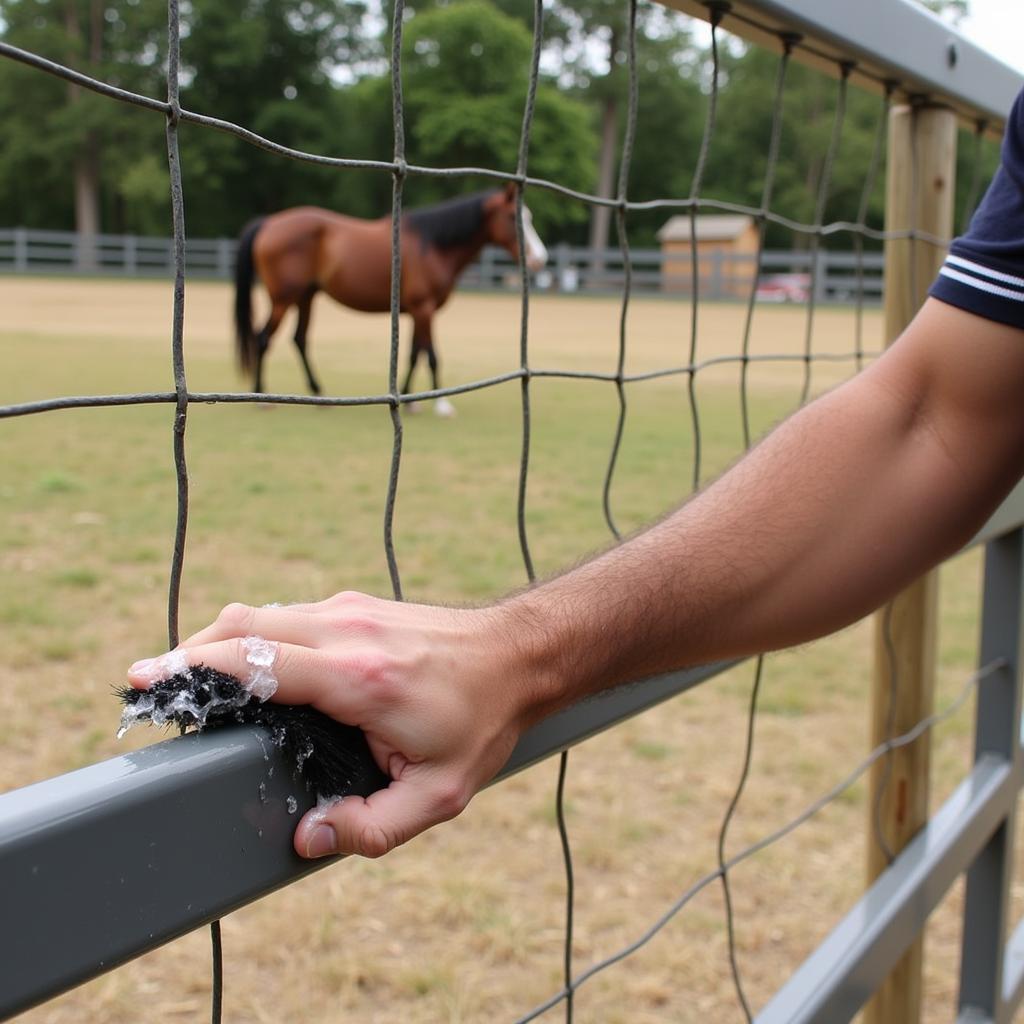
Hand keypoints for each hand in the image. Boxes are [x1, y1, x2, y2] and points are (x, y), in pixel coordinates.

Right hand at [127, 592, 528, 857]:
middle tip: (155, 685)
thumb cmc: (482, 721)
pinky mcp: (356, 605)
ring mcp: (350, 609)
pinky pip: (287, 614)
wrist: (520, 654)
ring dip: (221, 642)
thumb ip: (372, 828)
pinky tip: (250, 667)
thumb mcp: (440, 795)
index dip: (196, 668)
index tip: (149, 679)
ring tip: (195, 681)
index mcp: (360, 677)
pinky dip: (254, 636)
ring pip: (262, 613)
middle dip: (191, 653)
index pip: (257, 659)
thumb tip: (307, 837)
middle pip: (244, 625)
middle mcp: (347, 631)